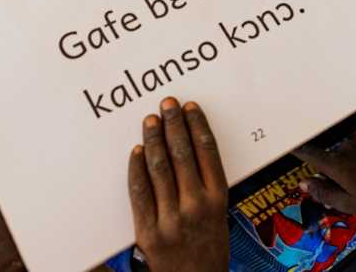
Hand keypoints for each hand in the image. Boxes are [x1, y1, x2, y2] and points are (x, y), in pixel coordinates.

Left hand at [127, 98, 227, 271]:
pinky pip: (140, 192)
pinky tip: (136, 152)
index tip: (189, 107)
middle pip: (183, 153)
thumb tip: (187, 148)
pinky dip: (137, 168)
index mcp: (218, 199)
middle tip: (167, 104)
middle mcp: (197, 205)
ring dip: (154, 139)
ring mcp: (172, 218)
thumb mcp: (219, 217)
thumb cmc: (208, 250)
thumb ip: (206, 187)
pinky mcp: (149, 232)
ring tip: (150, 120)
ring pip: (160, 167)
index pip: (207, 151)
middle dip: (173, 124)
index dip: (197, 125)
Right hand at [293, 140, 355, 218]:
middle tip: (339, 189)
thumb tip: (304, 183)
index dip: (298, 150)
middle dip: (329, 170)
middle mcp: (346, 149)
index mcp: (337, 164)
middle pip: (329, 157)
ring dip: (345, 166)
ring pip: (344, 154)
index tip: (287, 144)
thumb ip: (324, 193)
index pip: (311, 154)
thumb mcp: (348, 204)